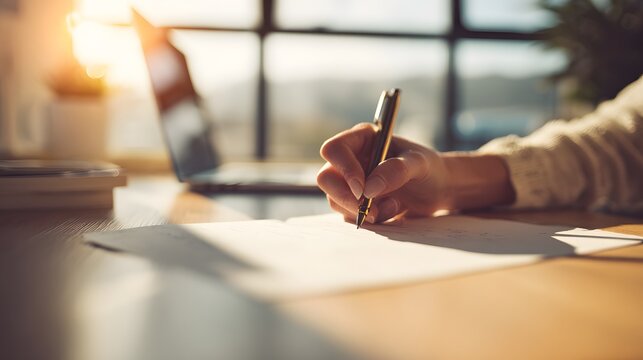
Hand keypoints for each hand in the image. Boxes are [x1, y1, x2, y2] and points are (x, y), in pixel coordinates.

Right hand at [317, 123, 452, 223]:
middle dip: (347, 198)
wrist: (438, 189)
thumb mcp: (420, 164)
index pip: (334, 150)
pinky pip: (349, 214)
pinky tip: (392, 211)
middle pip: (326, 178)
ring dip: (362, 211)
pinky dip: (370, 219)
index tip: (363, 190)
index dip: (344, 170)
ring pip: (335, 199)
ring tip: (394, 206)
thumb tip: (369, 189)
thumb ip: (396, 170)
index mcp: (362, 139)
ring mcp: (350, 181)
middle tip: (371, 211)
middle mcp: (351, 158)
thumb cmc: (429, 168)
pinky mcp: (355, 201)